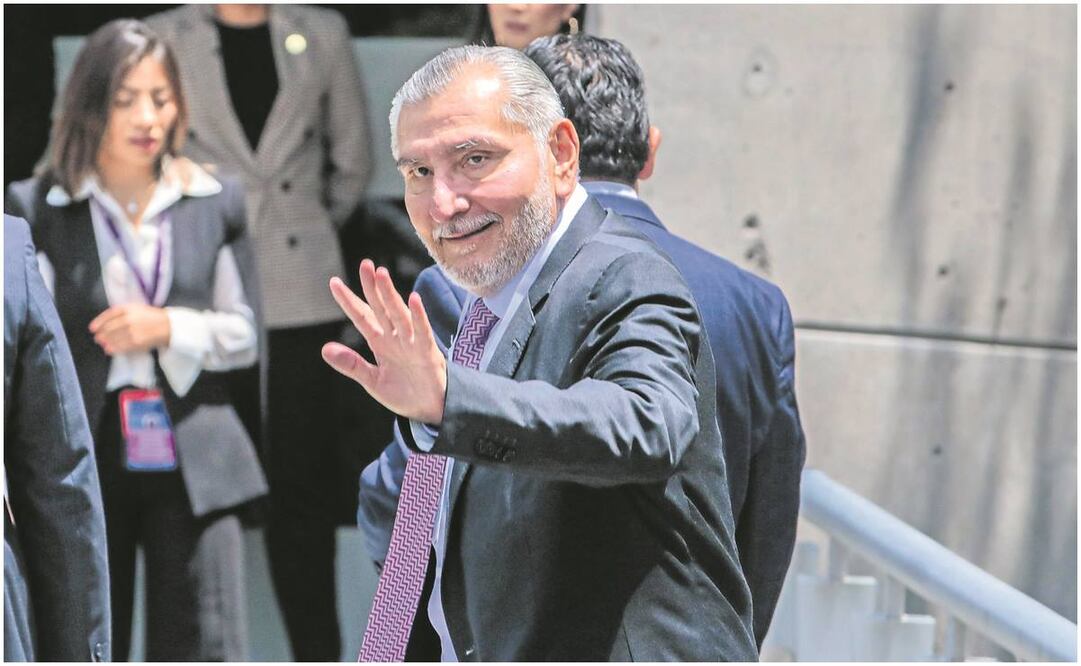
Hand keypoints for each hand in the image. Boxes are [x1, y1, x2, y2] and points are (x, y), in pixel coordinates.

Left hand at [89, 304, 170, 355]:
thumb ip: (121, 314)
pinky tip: (110, 350)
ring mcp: (132, 331)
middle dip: (101, 334)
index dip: (98, 323)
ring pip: (113, 338)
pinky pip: (121, 346)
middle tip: (98, 339)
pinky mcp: (136, 341)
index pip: (108, 316)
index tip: (92, 329)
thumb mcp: (136, 309)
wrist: (167, 326)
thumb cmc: (151, 317)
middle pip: (108, 328)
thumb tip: (104, 325)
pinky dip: (113, 349)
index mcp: (127, 309)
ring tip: (104, 345)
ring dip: (106, 342)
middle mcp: (128, 319)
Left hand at [322, 259, 447, 423]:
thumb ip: (351, 364)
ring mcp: (411, 342)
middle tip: (365, 264)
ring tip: (381, 274)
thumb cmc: (403, 393)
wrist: (429, 410)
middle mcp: (395, 337)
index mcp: (380, 343)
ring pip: (398, 314)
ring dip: (390, 294)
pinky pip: (422, 331)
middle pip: (380, 307)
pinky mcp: (427, 352)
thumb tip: (324, 349)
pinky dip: (418, 316)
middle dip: (372, 286)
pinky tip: (413, 299)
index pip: (361, 317)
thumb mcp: (372, 380)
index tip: (334, 282)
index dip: (348, 300)